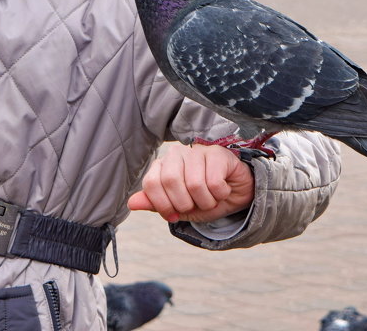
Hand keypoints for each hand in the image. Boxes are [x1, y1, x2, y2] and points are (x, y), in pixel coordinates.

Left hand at [128, 143, 254, 223]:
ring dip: (206, 201)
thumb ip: (155, 203)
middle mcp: (176, 154)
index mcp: (162, 166)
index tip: (174, 214)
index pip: (151, 184)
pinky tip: (222, 190)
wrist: (234, 196)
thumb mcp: (177, 207)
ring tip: (210, 198)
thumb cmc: (202, 200)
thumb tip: (131, 203)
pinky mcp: (217, 153)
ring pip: (195, 184)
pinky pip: (214, 182)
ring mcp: (197, 151)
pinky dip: (220, 195)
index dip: (163, 205)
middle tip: (196, 205)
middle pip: (171, 181)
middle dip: (185, 204)